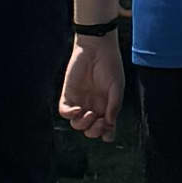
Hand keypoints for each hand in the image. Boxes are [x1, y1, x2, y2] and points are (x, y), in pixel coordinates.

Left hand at [61, 28, 123, 142]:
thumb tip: (110, 125)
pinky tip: (78, 109)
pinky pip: (65, 112)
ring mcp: (80, 102)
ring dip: (83, 124)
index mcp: (106, 107)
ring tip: (89, 113)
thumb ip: (114, 106)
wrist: (97, 48)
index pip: (105, 129)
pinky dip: (70, 115)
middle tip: (99, 121)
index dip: (107, 134)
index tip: (109, 128)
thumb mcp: (116, 87)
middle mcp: (93, 107)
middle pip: (90, 130)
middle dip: (94, 131)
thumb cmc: (110, 66)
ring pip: (77, 125)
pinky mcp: (68, 95)